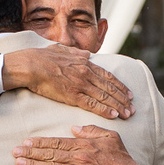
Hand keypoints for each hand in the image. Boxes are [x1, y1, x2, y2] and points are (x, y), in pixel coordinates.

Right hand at [2, 44, 133, 119]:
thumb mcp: (63, 49)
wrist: (30, 64)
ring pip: (105, 97)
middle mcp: (86, 73)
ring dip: (118, 106)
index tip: (128, 93)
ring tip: (127, 114)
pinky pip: (93, 104)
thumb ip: (76, 52)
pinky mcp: (73, 95)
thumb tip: (87, 54)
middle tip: (133, 107)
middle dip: (123, 99)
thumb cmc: (41, 56)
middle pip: (110, 88)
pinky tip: (114, 115)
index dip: (119, 86)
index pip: (108, 76)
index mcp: (85, 62)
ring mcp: (81, 84)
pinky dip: (105, 110)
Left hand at [13, 125, 149, 164]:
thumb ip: (92, 130)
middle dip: (31, 152)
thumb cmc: (121, 158)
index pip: (57, 142)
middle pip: (50, 153)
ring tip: (19, 162)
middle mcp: (79, 158)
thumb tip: (74, 128)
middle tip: (15, 151)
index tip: (27, 141)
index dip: (40, 141)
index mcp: (84, 145)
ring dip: (33, 164)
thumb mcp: (110, 136)